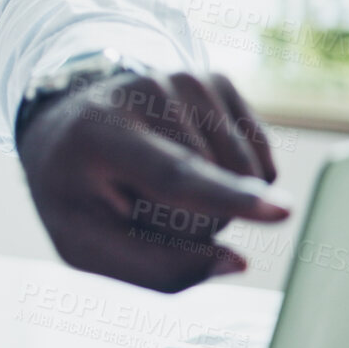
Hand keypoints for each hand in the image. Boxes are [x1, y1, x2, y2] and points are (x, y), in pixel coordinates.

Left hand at [16, 70, 290, 291]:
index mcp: (98, 135)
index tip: (283, 212)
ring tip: (157, 179)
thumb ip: (156, 268)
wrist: (65, 129)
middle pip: (213, 197)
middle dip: (188, 225)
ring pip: (248, 179)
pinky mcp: (217, 80)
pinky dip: (237, 182)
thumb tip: (238, 262)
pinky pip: (261, 162)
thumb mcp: (84, 243)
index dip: (227, 198)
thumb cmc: (76, 194)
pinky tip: (192, 163)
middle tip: (136, 199)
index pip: (174, 175)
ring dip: (214, 203)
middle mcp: (144, 93)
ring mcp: (185, 79)